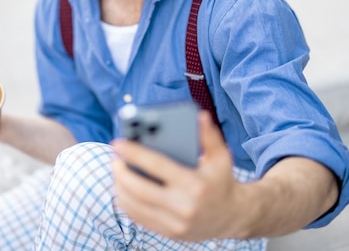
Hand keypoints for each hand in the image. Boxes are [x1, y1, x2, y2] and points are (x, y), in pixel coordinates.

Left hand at [112, 110, 241, 240]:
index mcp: (195, 185)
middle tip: (114, 158)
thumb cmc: (221, 180)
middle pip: (140, 189)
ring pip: (135, 206)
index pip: (157, 166)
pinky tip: (123, 188)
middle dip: (121, 172)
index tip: (118, 143)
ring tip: (117, 171)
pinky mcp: (169, 233)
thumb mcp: (221, 156)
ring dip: (120, 187)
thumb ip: (209, 135)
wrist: (233, 217)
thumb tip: (199, 116)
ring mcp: (175, 223)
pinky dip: (126, 202)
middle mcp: (184, 207)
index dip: (134, 153)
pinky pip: (139, 218)